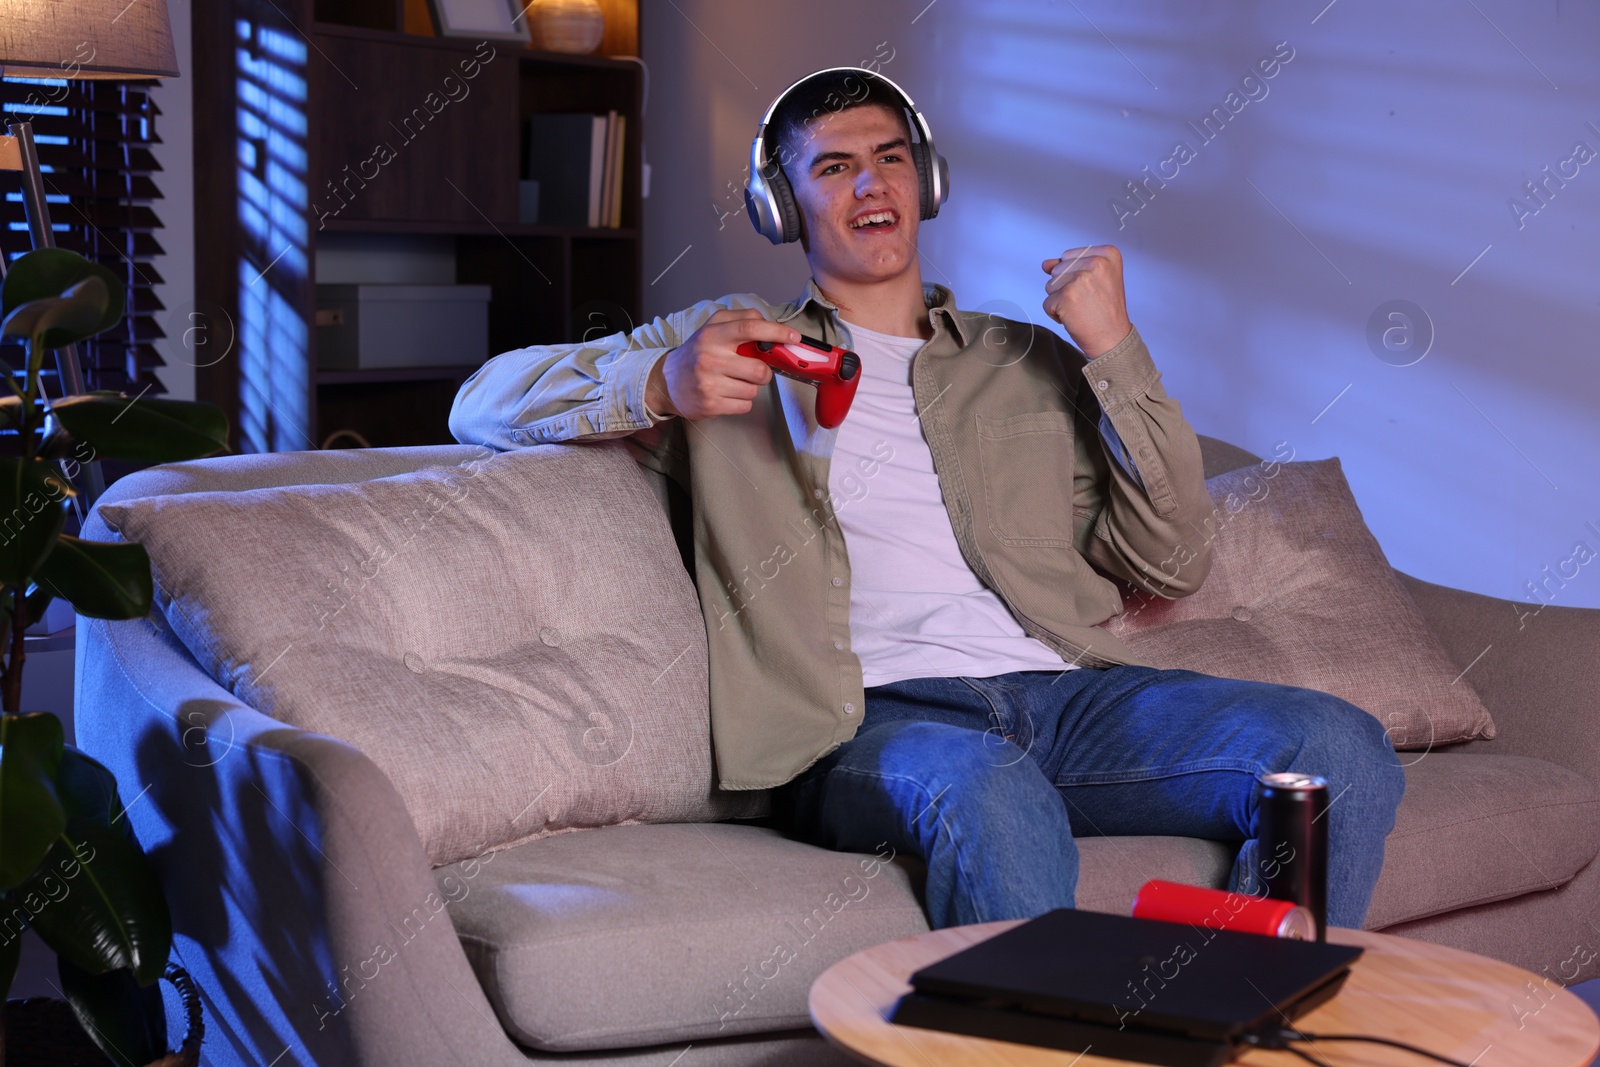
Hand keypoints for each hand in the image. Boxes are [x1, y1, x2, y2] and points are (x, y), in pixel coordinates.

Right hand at [645, 308, 798, 420]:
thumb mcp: (713, 328)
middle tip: (754, 370)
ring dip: (750, 387)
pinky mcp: (710, 404)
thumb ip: (741, 320)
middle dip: (763, 372)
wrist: (667, 381)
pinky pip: (745, 405)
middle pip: (759, 369)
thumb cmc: (697, 353)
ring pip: (753, 390)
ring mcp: (709, 383)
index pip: (750, 328)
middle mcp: (710, 358)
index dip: (776, 332)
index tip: (793, 337)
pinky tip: (727, 394)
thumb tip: (771, 325)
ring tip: (733, 381)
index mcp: (713, 335)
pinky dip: (741, 401)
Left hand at [1040, 245, 1132, 358]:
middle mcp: (1096, 263)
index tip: (1093, 288)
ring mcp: (1081, 278)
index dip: (1074, 275)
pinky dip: (1056, 314)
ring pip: (1050, 285)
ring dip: (1060, 300)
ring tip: (1082, 308)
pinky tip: (1075, 317)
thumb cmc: (1105, 312)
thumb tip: (1046, 264)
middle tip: (1088, 300)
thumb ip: (1070, 266)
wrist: (1112, 339)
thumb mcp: (1095, 280)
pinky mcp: (1067, 295)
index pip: (1068, 256)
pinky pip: (1047, 303)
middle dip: (1066, 288)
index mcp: (1108, 254)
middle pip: (1058, 270)